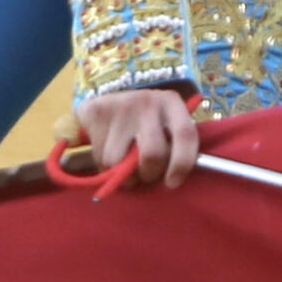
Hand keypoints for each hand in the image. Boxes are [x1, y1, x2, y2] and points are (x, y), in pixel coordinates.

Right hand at [72, 87, 199, 188]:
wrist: (109, 97)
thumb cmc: (146, 120)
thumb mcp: (165, 125)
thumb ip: (173, 147)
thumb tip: (172, 180)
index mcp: (172, 103)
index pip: (185, 135)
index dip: (181, 164)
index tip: (172, 183)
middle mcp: (148, 102)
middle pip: (151, 153)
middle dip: (149, 174)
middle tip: (146, 174)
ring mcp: (121, 106)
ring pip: (118, 161)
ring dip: (122, 174)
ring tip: (125, 164)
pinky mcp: (97, 113)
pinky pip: (99, 157)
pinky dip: (104, 166)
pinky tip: (109, 152)